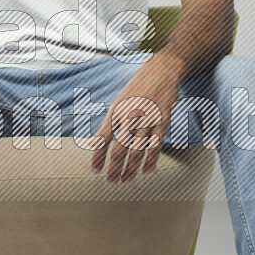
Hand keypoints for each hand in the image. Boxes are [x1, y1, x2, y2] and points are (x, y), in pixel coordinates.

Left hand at [90, 53, 182, 183]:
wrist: (161, 71)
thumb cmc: (137, 89)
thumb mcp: (117, 103)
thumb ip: (106, 125)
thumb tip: (93, 144)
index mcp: (116, 112)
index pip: (103, 138)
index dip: (98, 157)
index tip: (95, 171)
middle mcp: (130, 117)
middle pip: (119, 148)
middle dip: (114, 168)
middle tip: (111, 182)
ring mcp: (147, 120)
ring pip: (137, 150)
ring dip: (131, 169)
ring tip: (127, 181)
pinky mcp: (162, 122)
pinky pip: (156, 145)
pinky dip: (151, 160)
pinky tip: (146, 171)